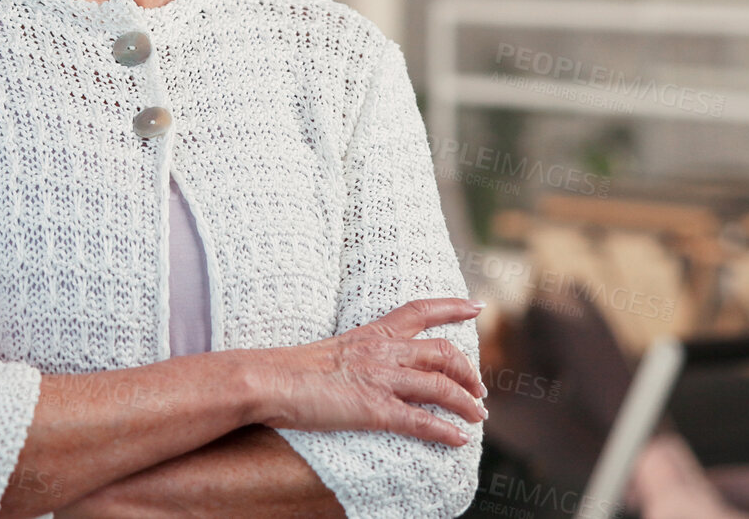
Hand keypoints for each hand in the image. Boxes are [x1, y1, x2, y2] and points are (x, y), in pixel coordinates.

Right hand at [248, 298, 486, 446]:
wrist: (270, 379)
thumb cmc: (289, 368)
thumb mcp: (331, 350)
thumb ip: (355, 355)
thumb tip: (361, 368)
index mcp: (372, 332)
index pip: (420, 310)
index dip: (452, 307)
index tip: (476, 307)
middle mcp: (384, 352)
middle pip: (443, 353)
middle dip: (468, 371)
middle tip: (479, 390)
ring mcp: (382, 380)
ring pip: (442, 387)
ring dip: (466, 403)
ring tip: (477, 417)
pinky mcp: (375, 409)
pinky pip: (422, 421)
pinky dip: (445, 432)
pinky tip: (459, 440)